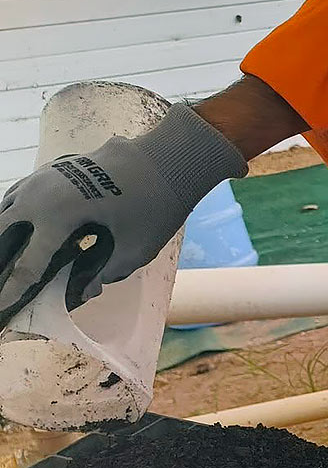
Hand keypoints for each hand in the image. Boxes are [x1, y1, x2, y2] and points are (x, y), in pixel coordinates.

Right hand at [0, 103, 247, 326]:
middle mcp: (40, 194)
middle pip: (2, 233)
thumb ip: (103, 273)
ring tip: (9, 261)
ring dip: (5, 236)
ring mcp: (44, 177)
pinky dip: (15, 215)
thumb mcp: (134, 249)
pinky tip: (22, 229)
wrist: (171, 156)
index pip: (27, 265)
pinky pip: (21, 195)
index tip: (3, 311)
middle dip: (2, 262)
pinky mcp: (53, 168)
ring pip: (6, 210)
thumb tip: (82, 292)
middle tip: (4, 286)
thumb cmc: (157, 204)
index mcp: (56, 216)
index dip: (12, 293)